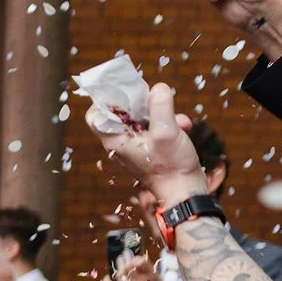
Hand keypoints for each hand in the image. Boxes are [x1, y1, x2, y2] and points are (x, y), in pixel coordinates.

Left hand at [88, 81, 212, 206]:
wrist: (186, 192)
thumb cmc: (171, 168)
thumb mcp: (166, 132)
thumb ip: (160, 107)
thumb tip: (158, 87)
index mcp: (115, 141)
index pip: (96, 115)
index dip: (106, 100)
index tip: (125, 90)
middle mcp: (122, 143)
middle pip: (122, 112)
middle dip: (143, 103)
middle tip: (157, 99)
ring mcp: (136, 146)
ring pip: (142, 119)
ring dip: (162, 113)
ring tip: (178, 119)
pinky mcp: (150, 149)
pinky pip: (155, 128)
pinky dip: (168, 124)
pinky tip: (183, 126)